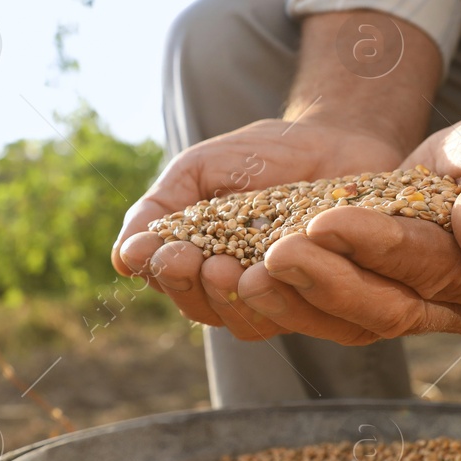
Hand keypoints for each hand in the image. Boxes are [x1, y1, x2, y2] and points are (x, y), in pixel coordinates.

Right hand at [112, 116, 403, 336]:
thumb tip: (122, 259)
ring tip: (228, 268)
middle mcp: (236, 290)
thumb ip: (160, 209)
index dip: (160, 271)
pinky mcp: (325, 299)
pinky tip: (277, 270)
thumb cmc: (264, 154)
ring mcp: (281, 297)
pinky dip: (286, 295)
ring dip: (232, 300)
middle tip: (187, 258)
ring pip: (246, 322)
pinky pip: (302, 314)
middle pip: (202, 309)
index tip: (157, 250)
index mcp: (199, 261)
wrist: (338, 139)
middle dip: (190, 285)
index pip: (168, 282)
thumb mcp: (200, 170)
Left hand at [233, 103, 460, 339]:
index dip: (381, 248)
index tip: (327, 221)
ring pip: (355, 320)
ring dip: (298, 299)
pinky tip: (247, 277)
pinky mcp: (390, 296)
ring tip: (244, 275)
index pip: (437, 269)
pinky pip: (338, 307)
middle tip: (273, 254)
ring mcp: (428, 310)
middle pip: (389, 308)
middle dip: (327, 282)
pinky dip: (293, 296)